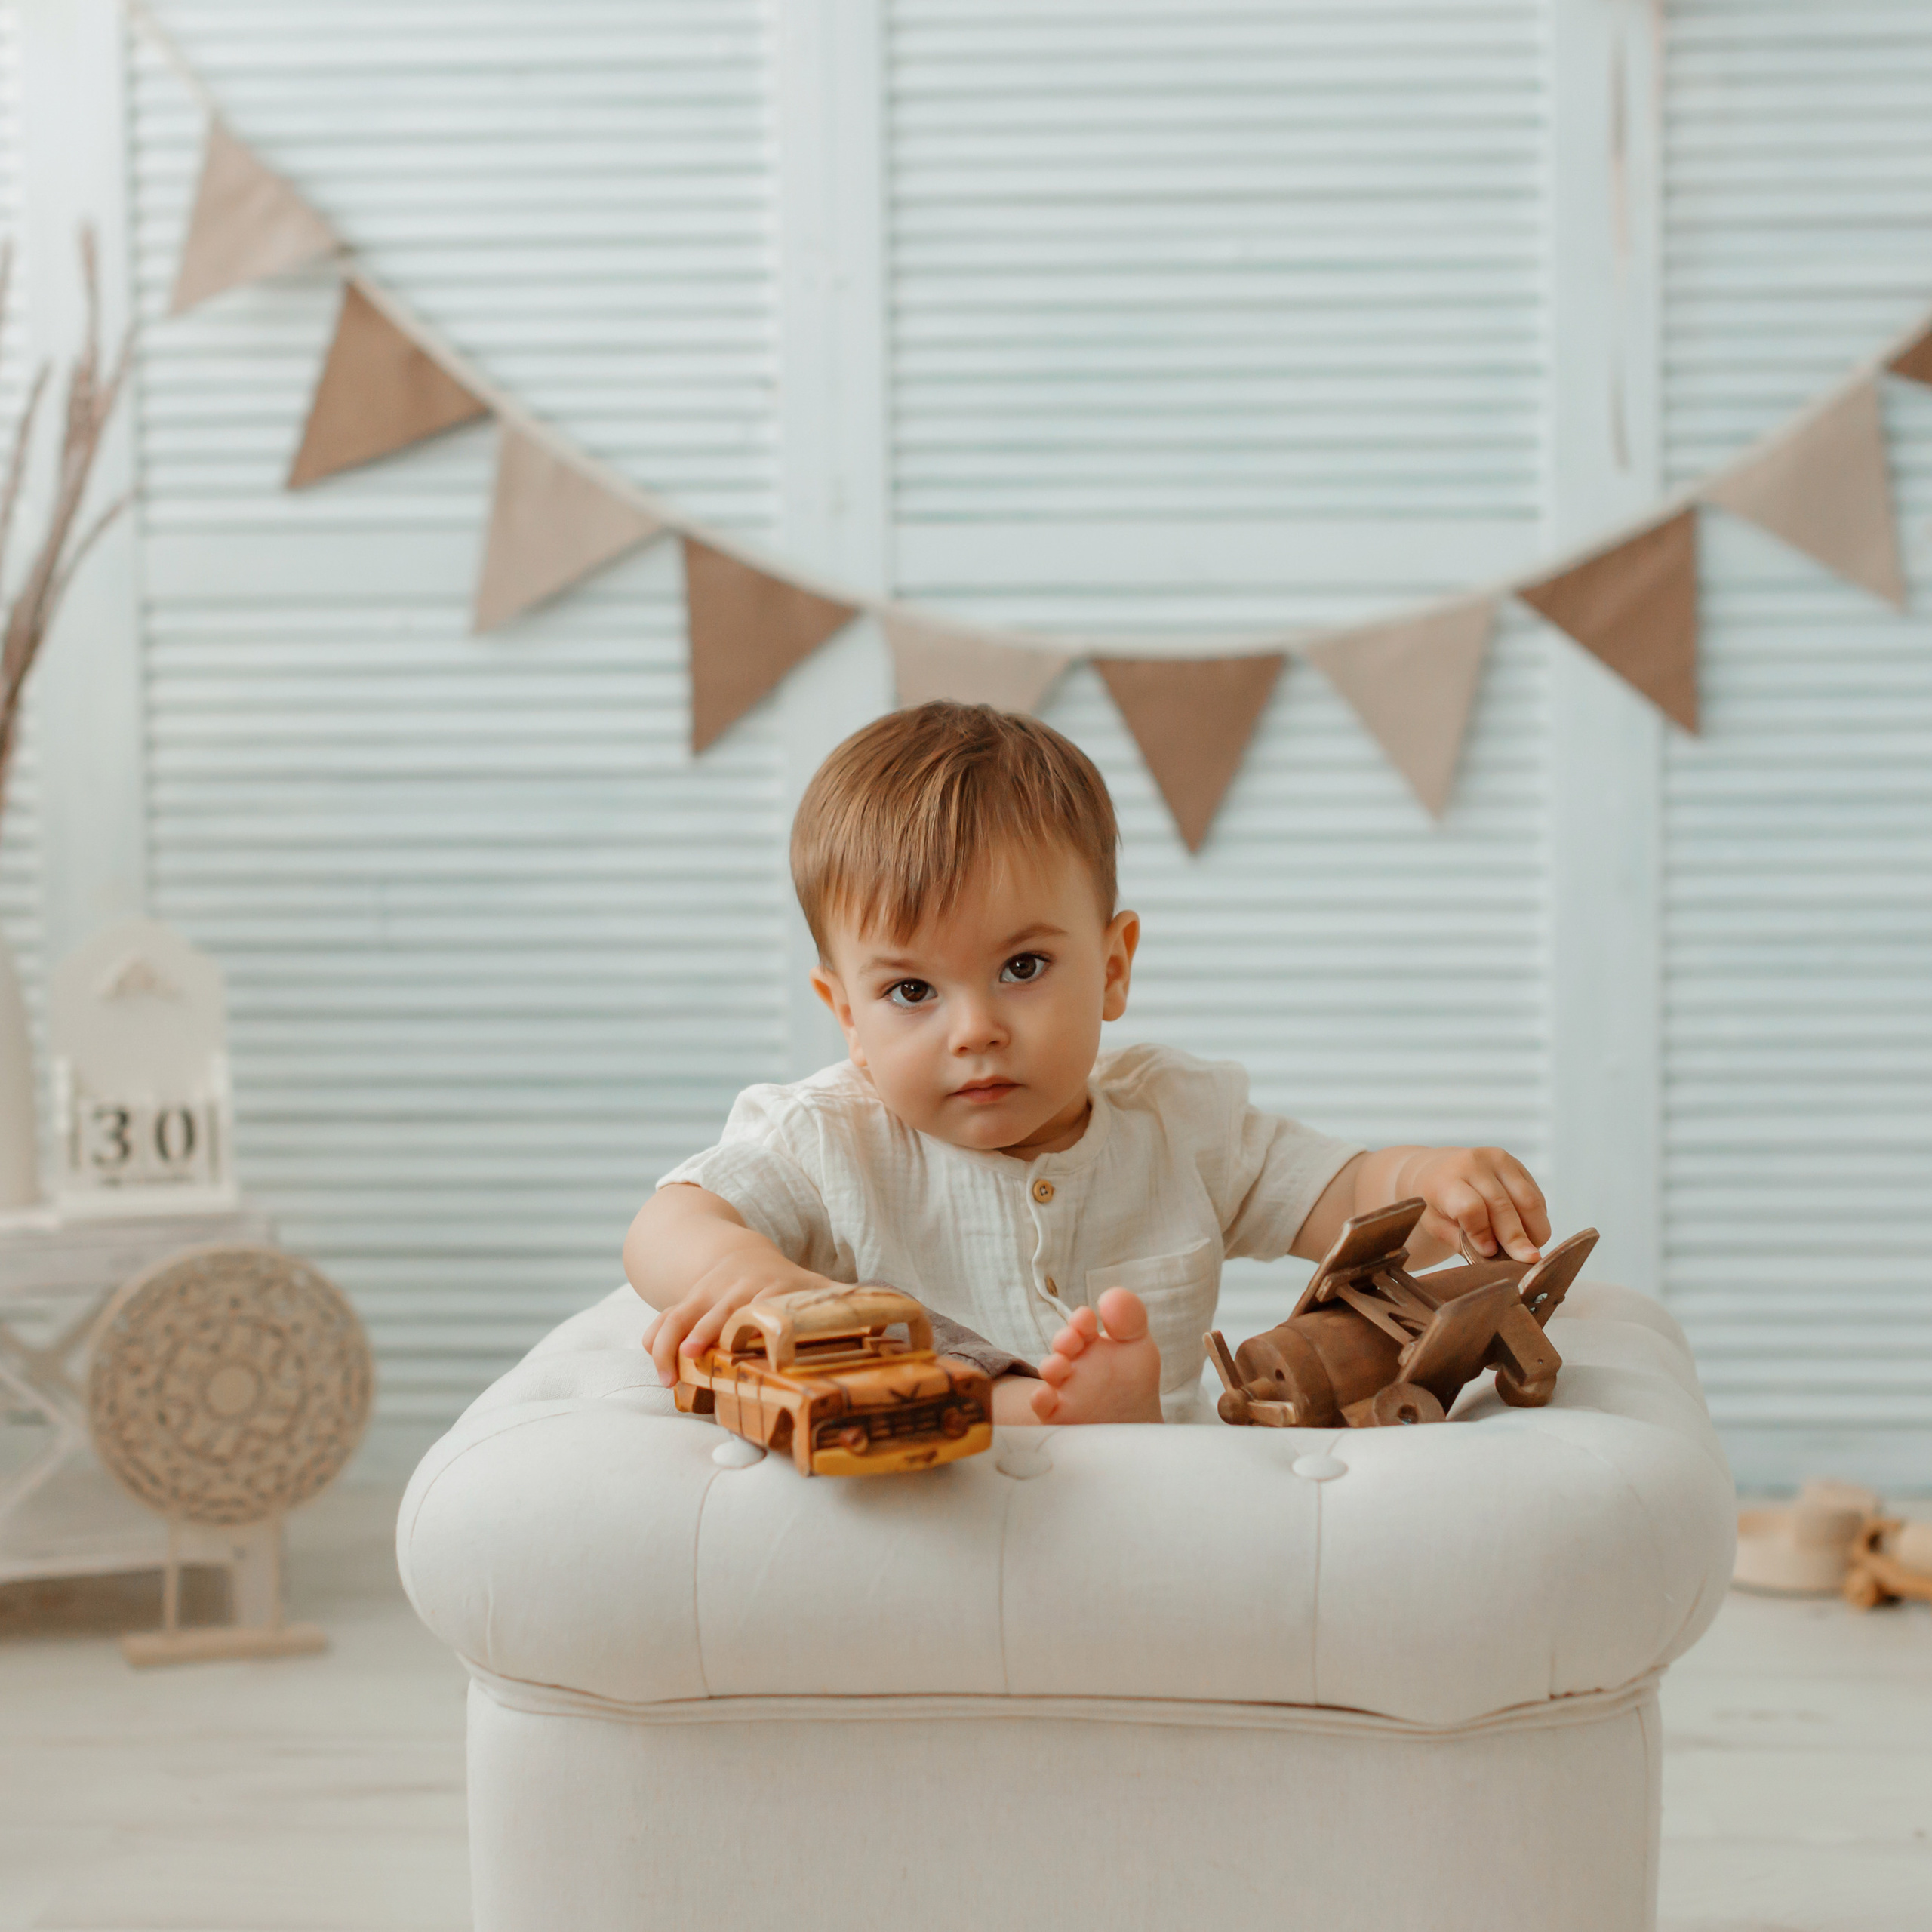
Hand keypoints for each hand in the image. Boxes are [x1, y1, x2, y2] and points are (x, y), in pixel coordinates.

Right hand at [642, 1249, 829, 1386]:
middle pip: (717, 1309)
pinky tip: (657, 1367)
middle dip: (704, 1330)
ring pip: (681, 1314)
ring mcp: (705, 1294)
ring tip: (668, 1377)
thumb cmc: (782, 1283)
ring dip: (671, 1343)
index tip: (743, 1340)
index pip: (761, 1302)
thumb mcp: (811, 1287)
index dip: (751, 1318)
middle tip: (694, 1358)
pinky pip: (663, 1318)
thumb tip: (898, 1318)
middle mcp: (734, 1288)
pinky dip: (655, 1340)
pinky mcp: (684, 1302)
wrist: (737, 1253)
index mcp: (770, 1286)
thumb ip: (842, 1304)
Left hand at [1399, 1146, 1549, 1262]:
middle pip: (1503, 1206)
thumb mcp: (1435, 1225)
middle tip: (1528, 1261)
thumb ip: (1461, 1241)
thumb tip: (1495, 1257)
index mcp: (1446, 1180)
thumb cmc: (1435, 1203)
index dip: (1482, 1233)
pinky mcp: (1517, 1165)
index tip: (1489, 1253)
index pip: (1471, 1208)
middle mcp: (1474, 1164)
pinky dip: (1537, 1219)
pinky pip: (1536, 1196)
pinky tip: (1528, 1232)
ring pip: (1528, 1201)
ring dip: (1535, 1230)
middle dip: (1517, 1239)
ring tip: (1529, 1250)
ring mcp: (1498, 1160)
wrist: (1437, 1169)